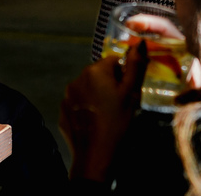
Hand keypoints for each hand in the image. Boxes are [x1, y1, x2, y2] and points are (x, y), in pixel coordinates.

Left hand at [60, 42, 148, 181]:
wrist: (95, 157)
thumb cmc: (117, 123)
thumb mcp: (131, 94)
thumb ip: (136, 66)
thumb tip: (138, 42)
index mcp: (94, 71)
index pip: (114, 61)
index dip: (124, 75)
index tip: (127, 92)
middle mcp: (77, 78)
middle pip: (99, 74)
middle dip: (109, 85)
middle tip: (119, 105)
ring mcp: (67, 96)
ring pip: (88, 88)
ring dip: (97, 96)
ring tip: (106, 116)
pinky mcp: (62, 112)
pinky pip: (78, 104)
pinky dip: (86, 109)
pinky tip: (95, 123)